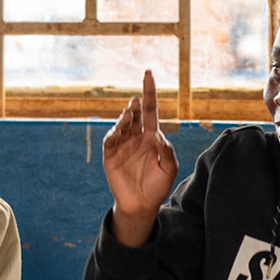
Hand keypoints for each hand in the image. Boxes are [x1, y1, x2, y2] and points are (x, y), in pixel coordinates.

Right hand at [101, 69, 178, 245]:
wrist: (142, 205)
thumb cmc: (158, 186)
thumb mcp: (169, 169)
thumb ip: (166, 152)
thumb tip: (158, 136)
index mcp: (151, 137)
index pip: (150, 110)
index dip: (149, 92)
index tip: (148, 74)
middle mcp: (136, 138)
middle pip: (134, 114)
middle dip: (135, 105)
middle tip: (136, 101)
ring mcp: (122, 146)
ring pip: (122, 124)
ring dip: (125, 117)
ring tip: (129, 113)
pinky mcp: (111, 156)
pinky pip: (110, 140)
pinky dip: (113, 133)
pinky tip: (119, 129)